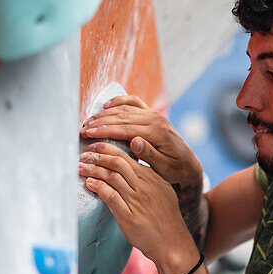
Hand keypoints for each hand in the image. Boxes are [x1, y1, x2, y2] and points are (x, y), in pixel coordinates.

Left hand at [78, 143, 197, 271]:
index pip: (126, 156)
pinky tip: (89, 183)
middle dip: (97, 156)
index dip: (108, 149)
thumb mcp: (163, 192)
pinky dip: (98, 187)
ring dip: (93, 170)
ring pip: (112, 177)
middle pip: (117, 163)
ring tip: (80, 166)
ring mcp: (137, 201)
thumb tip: (131, 168)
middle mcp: (144, 186)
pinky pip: (111, 196)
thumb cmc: (166, 219)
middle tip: (84, 155)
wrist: (173, 243)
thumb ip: (148, 179)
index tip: (95, 147)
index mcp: (152, 178)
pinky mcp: (129, 216)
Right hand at [81, 95, 202, 188]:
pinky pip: (134, 103)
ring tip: (88, 120)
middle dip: (100, 122)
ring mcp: (155, 115)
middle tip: (82, 128)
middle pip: (122, 117)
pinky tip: (107, 105)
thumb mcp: (164, 169)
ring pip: (125, 109)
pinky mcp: (154, 115)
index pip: (124, 129)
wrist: (190, 166)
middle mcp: (156, 119)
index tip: (87, 133)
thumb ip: (150, 155)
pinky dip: (120, 101)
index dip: (104, 130)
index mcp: (157, 132)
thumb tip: (135, 140)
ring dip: (105, 114)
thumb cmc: (176, 171)